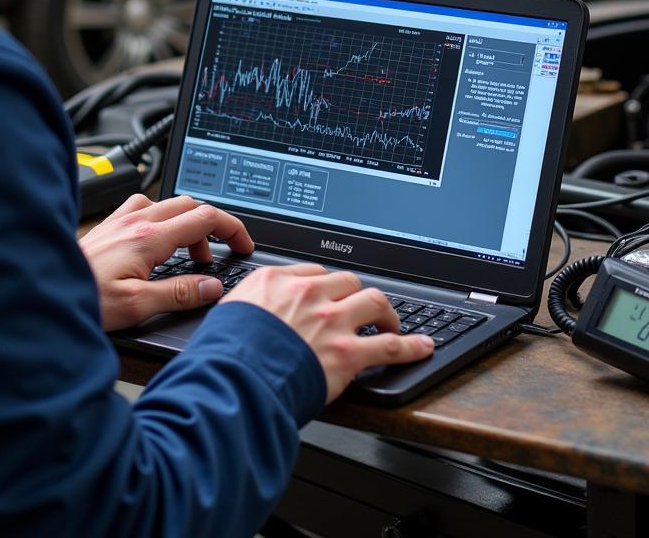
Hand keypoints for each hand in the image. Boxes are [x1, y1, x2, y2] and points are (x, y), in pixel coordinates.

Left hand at [79, 193, 253, 330]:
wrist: (41, 291)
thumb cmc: (82, 299)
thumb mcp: (138, 306)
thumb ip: (180, 293)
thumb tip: (212, 287)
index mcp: (148, 238)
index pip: (204, 218)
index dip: (232, 228)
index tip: (243, 244)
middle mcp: (135, 221)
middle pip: (190, 205)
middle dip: (212, 226)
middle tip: (218, 254)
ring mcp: (120, 220)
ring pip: (167, 204)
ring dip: (186, 223)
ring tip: (187, 254)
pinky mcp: (108, 227)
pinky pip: (143, 208)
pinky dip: (161, 219)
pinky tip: (155, 241)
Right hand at [222, 263, 433, 402]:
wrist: (235, 377)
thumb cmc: (226, 351)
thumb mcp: (228, 312)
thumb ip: (248, 304)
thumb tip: (248, 309)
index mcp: (278, 281)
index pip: (313, 272)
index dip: (325, 285)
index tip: (329, 293)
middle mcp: (309, 295)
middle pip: (347, 281)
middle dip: (356, 293)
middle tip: (360, 306)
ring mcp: (332, 322)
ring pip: (374, 301)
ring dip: (386, 311)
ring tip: (391, 320)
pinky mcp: (349, 353)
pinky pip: (390, 345)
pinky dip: (411, 346)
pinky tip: (422, 347)